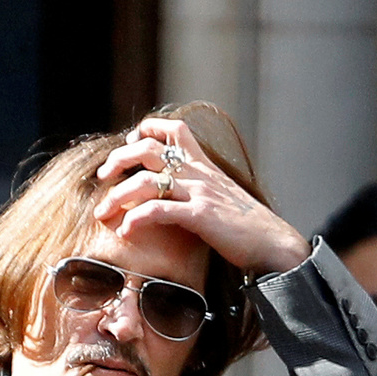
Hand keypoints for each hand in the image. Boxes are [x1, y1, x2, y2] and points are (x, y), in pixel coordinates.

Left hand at [94, 116, 310, 276]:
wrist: (274, 243)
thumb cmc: (247, 228)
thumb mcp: (223, 200)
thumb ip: (201, 190)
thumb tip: (179, 196)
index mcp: (205, 167)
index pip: (175, 130)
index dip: (147, 129)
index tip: (130, 142)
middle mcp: (200, 174)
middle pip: (149, 149)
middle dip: (118, 158)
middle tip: (102, 176)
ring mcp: (199, 193)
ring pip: (146, 180)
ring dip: (117, 195)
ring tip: (103, 212)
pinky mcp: (200, 216)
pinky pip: (158, 211)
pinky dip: (135, 219)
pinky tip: (125, 231)